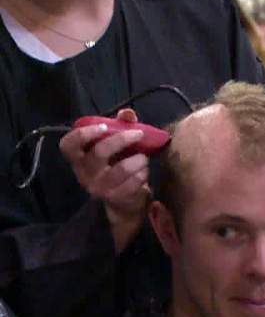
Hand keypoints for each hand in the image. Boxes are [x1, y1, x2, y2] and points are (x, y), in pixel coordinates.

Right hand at [59, 108, 149, 251]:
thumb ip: (120, 127)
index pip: (68, 146)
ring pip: (121, 168)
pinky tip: (144, 172)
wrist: (124, 202)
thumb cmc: (117, 167)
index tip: (104, 126)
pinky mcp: (115, 198)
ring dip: (138, 160)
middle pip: (99, 153)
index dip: (83, 134)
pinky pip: (133, 182)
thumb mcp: (116, 147)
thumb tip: (128, 113)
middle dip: (122, 140)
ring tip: (144, 158)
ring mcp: (99, 188)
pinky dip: (143, 174)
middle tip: (138, 134)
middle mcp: (84, 174)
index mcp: (78, 159)